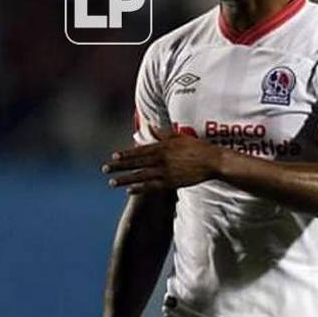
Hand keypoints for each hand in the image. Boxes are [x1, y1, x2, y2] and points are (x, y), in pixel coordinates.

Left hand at [102, 125, 220, 192]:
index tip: (113, 156)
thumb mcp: (179, 136)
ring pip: (140, 176)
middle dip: (119, 166)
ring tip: (112, 182)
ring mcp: (166, 171)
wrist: (212, 161)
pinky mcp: (171, 182)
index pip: (140, 151)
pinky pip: (152, 186)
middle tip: (105, 169)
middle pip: (136, 163)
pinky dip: (140, 188)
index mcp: (163, 147)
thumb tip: (151, 126)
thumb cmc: (197, 147)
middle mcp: (161, 159)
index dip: (126, 154)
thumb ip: (163, 133)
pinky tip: (129, 190)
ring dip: (125, 179)